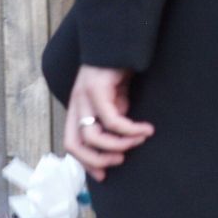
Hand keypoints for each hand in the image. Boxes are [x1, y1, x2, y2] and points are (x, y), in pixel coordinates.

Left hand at [64, 65, 153, 181]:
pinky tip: (146, 129)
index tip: (104, 175)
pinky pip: (112, 119)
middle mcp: (76, 104)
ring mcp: (84, 96)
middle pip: (73, 144)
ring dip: (118, 144)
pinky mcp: (97, 88)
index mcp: (77, 110)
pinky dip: (130, 129)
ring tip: (139, 141)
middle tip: (120, 160)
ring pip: (93, 135)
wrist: (121, 42)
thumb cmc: (119, 72)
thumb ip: (113, 119)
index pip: (71, 144)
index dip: (85, 163)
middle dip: (96, 160)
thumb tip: (119, 141)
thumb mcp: (115, 101)